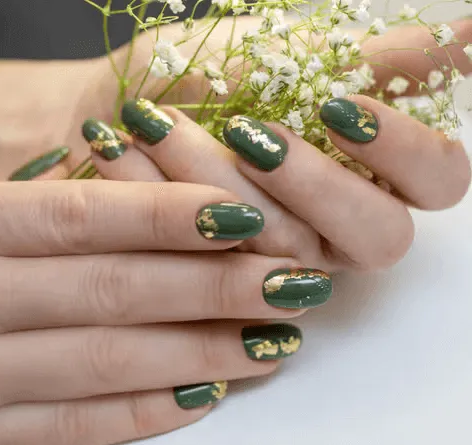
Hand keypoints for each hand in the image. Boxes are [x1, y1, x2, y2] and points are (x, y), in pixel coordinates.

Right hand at [0, 180, 330, 444]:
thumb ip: (48, 210)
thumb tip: (146, 187)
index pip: (84, 217)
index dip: (169, 216)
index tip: (247, 216)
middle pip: (114, 288)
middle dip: (214, 287)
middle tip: (292, 283)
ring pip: (106, 360)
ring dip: (201, 352)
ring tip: (274, 342)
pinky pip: (67, 431)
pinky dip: (140, 413)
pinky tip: (205, 395)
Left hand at [80, 86, 469, 273]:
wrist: (124, 104)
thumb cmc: (205, 75)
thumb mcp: (285, 52)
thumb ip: (372, 58)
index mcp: (367, 171)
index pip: (435, 180)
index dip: (403, 152)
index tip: (338, 107)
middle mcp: (337, 226)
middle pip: (380, 238)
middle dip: (315, 186)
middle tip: (250, 134)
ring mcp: (284, 259)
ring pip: (288, 251)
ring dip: (217, 181)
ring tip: (152, 123)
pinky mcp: (227, 278)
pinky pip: (217, 263)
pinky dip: (165, 200)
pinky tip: (123, 152)